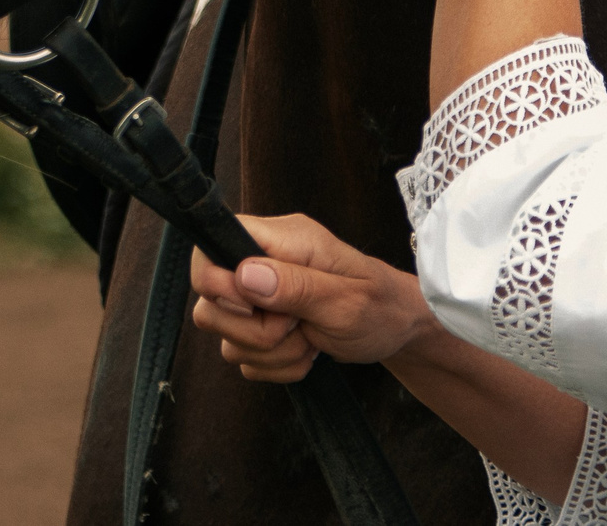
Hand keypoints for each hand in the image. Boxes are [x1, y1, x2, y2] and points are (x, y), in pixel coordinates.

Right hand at [191, 213, 437, 384]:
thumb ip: (295, 286)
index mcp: (282, 240)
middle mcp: (263, 265)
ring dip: (271, 352)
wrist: (396, 330)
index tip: (254, 305)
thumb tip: (243, 274)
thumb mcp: (346, 298)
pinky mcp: (261, 330)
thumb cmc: (381, 304)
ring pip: (225, 339)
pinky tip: (308, 352)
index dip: (216, 281)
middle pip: (209, 304)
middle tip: (298, 325)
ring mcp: (259, 300)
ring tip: (311, 338)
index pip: (210, 246)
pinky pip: (244, 360)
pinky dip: (276, 366)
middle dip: (254, 330)